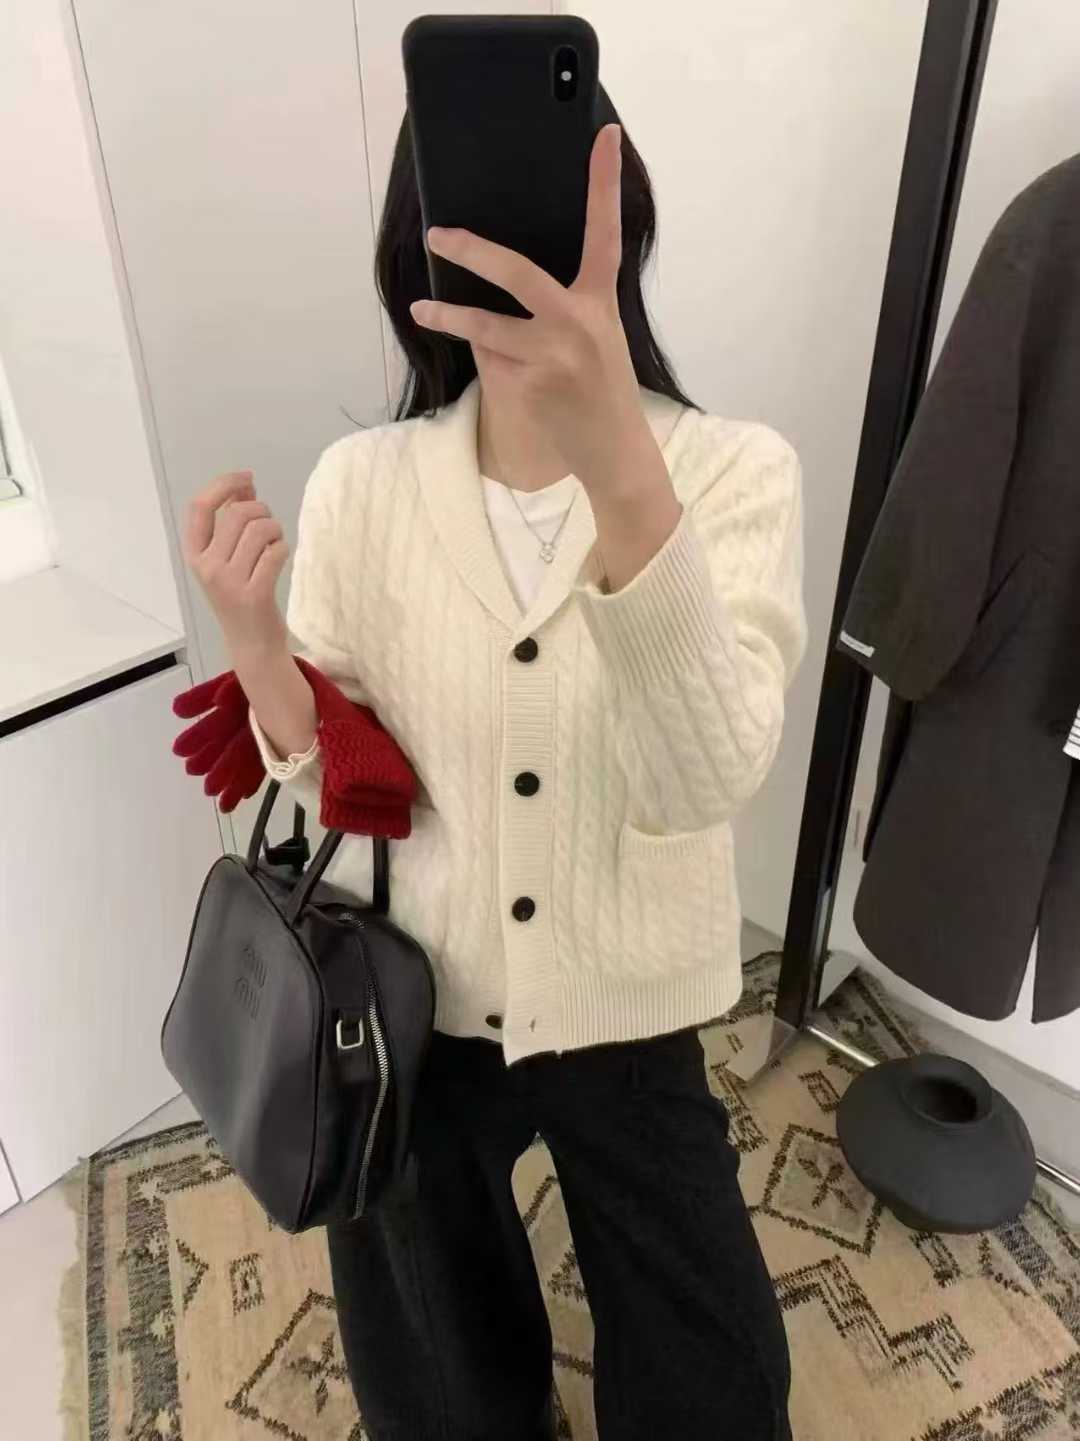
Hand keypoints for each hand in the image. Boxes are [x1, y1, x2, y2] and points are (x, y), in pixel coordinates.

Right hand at [183, 471, 288, 662]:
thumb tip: (245, 485)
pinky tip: (279, 558)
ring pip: (259, 530)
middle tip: (268, 523)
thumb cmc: (240, 595)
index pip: (200, 506)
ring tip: (275, 542)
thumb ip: (231, 520)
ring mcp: (229, 582)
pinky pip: (275, 553)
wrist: (251, 644)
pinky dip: (282, 549)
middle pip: (237, 514)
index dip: (224, 484)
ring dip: (275, 529)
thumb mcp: (226, 558)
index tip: (246, 478)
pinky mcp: (254, 594)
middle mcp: (207, 567)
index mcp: (195, 554)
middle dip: (260, 510)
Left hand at [409, 124, 660, 497]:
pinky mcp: (530, 386)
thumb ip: (565, 306)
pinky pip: (491, 361)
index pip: (604, 232)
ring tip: (422, 310)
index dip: (604, 183)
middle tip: (439, 235)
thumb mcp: (597, 338)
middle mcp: (578, 322)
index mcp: (601, 302)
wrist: (614, 452)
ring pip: (486, 327)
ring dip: (449, 318)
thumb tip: (498, 282)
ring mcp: (552, 355)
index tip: (604, 137)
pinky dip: (485, 361)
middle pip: (516, 272)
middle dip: (471, 251)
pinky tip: (496, 370)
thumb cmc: (602, 389)